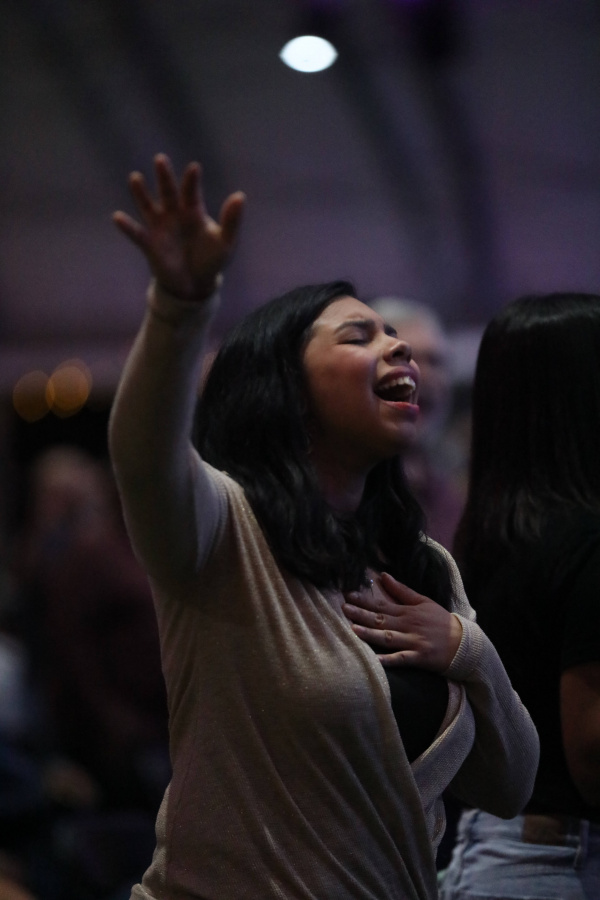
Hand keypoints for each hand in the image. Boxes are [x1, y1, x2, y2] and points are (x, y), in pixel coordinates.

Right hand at [113, 153, 244, 300]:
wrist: (196, 284)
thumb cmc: (212, 260)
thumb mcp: (226, 242)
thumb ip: (231, 221)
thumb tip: (240, 196)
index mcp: (193, 211)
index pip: (192, 192)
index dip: (192, 181)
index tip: (194, 168)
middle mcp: (174, 214)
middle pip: (168, 192)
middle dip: (164, 177)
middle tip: (161, 159)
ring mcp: (160, 228)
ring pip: (148, 206)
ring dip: (141, 193)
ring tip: (135, 178)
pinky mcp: (149, 244)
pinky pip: (136, 233)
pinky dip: (127, 226)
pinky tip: (117, 217)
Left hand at [342, 571, 461, 671]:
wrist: (463, 643)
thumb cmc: (440, 621)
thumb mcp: (423, 601)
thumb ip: (402, 590)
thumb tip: (383, 575)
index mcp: (407, 612)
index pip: (382, 604)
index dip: (364, 600)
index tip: (347, 594)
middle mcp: (408, 625)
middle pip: (381, 619)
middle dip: (361, 614)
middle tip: (343, 608)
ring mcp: (413, 641)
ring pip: (388, 638)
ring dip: (370, 634)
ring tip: (353, 630)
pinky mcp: (419, 657)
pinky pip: (402, 659)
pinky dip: (390, 660)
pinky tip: (376, 660)